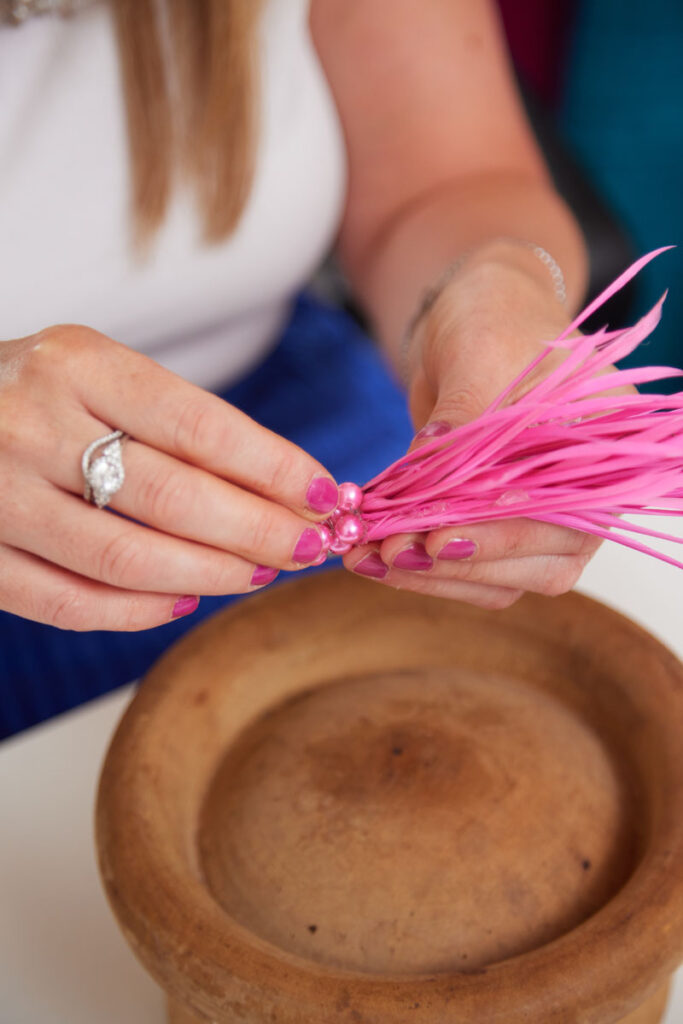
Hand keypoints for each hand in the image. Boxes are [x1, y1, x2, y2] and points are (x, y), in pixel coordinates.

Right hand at [0, 326, 338, 629]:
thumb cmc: (32, 392)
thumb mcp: (97, 374)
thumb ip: (171, 422)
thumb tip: (278, 487)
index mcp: (78, 365)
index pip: (202, 428)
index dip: (276, 471)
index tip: (327, 497)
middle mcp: (34, 424)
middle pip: (176, 499)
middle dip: (261, 532)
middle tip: (309, 548)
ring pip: (129, 560)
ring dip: (212, 576)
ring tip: (258, 573)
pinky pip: (70, 604)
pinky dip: (137, 614)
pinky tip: (183, 603)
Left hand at [343, 256, 601, 605]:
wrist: (470, 321)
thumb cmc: (494, 322)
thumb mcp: (480, 355)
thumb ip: (463, 418)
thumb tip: (428, 472)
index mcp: (604, 452)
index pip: (564, 516)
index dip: (502, 536)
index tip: (439, 539)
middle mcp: (582, 498)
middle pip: (537, 565)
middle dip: (458, 563)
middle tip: (390, 548)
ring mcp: (539, 520)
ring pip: (497, 579)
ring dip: (429, 575)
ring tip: (365, 556)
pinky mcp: (491, 528)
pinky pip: (465, 569)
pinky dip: (418, 569)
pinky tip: (371, 556)